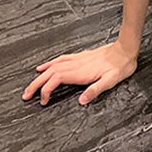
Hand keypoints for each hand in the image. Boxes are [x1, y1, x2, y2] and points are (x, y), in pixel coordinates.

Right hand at [22, 42, 137, 105]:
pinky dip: (50, 64)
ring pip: (53, 66)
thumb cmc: (120, 66)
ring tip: (30, 84)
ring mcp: (78, 59)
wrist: (126, 49)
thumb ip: (96, 90)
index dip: (45, 90)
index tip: (42, 101)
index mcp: (80, 72)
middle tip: (25, 95)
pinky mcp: (81, 56)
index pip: (55, 80)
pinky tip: (45, 66)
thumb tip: (81, 101)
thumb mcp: (111, 81)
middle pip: (49, 73)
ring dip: (40, 75)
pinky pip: (61, 59)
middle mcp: (76, 64)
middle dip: (36, 84)